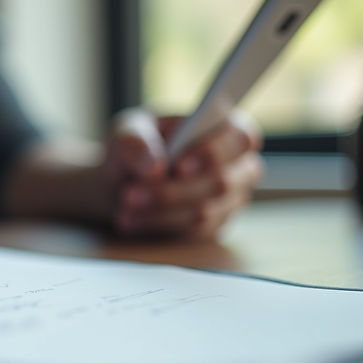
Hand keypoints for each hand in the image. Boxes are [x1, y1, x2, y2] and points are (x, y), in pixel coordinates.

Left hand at [103, 108, 263, 238]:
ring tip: (125, 208)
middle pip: (223, 182)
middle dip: (173, 192)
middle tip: (131, 195)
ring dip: (160, 212)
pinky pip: (194, 233)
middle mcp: (237, 166)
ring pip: (205, 213)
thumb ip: (136, 142)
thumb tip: (154, 169)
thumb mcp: (126, 133)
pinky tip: (132, 221)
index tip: (178, 166)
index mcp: (225, 128)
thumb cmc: (136, 148)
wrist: (121, 182)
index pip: (241, 138)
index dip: (213, 153)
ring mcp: (230, 200)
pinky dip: (159, 227)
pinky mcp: (215, 227)